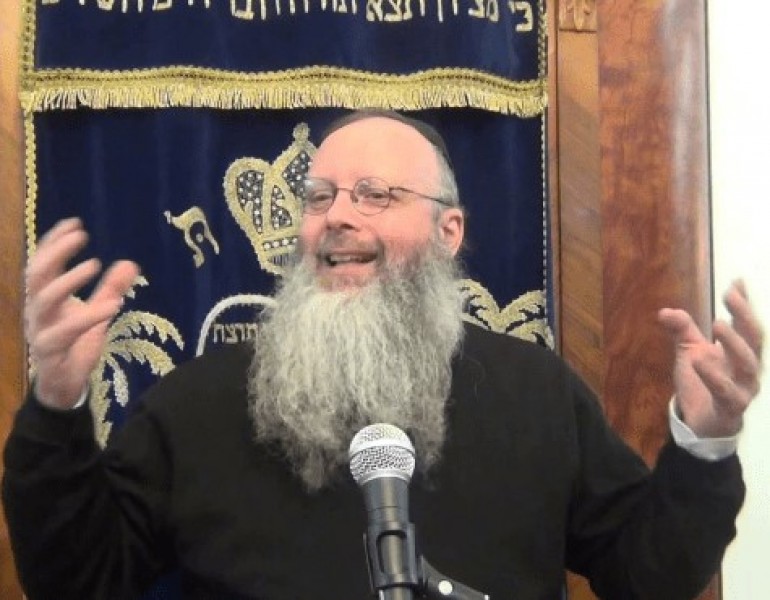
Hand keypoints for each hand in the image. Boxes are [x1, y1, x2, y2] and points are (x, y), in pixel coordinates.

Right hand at [24, 218, 139, 409]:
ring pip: (44, 300)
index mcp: (44, 298)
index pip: (42, 262)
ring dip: (68, 280)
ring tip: (94, 265)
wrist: (62, 385)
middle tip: (81, 236)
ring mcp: (40, 330)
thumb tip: (130, 263)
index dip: (54, 242)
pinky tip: (113, 306)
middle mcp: (37, 310)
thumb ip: (110, 290)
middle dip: (56, 252)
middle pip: (36, 274)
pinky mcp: (51, 351)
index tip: (75, 223)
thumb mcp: (98, 314)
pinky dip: (88, 316)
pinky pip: (64, 332)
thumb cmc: (75, 345)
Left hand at [658, 280, 763, 437]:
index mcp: (740, 352)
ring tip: (718, 324)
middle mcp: (748, 368)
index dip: (744, 304)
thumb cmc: (702, 383)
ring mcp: (744, 388)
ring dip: (734, 342)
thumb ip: (682, 331)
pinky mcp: (731, 408)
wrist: (700, 423)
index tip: (737, 282)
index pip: (747, 324)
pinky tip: (699, 360)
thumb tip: (665, 311)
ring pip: (748, 364)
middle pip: (755, 338)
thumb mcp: (690, 352)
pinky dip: (714, 376)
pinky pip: (727, 392)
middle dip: (745, 315)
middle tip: (731, 295)